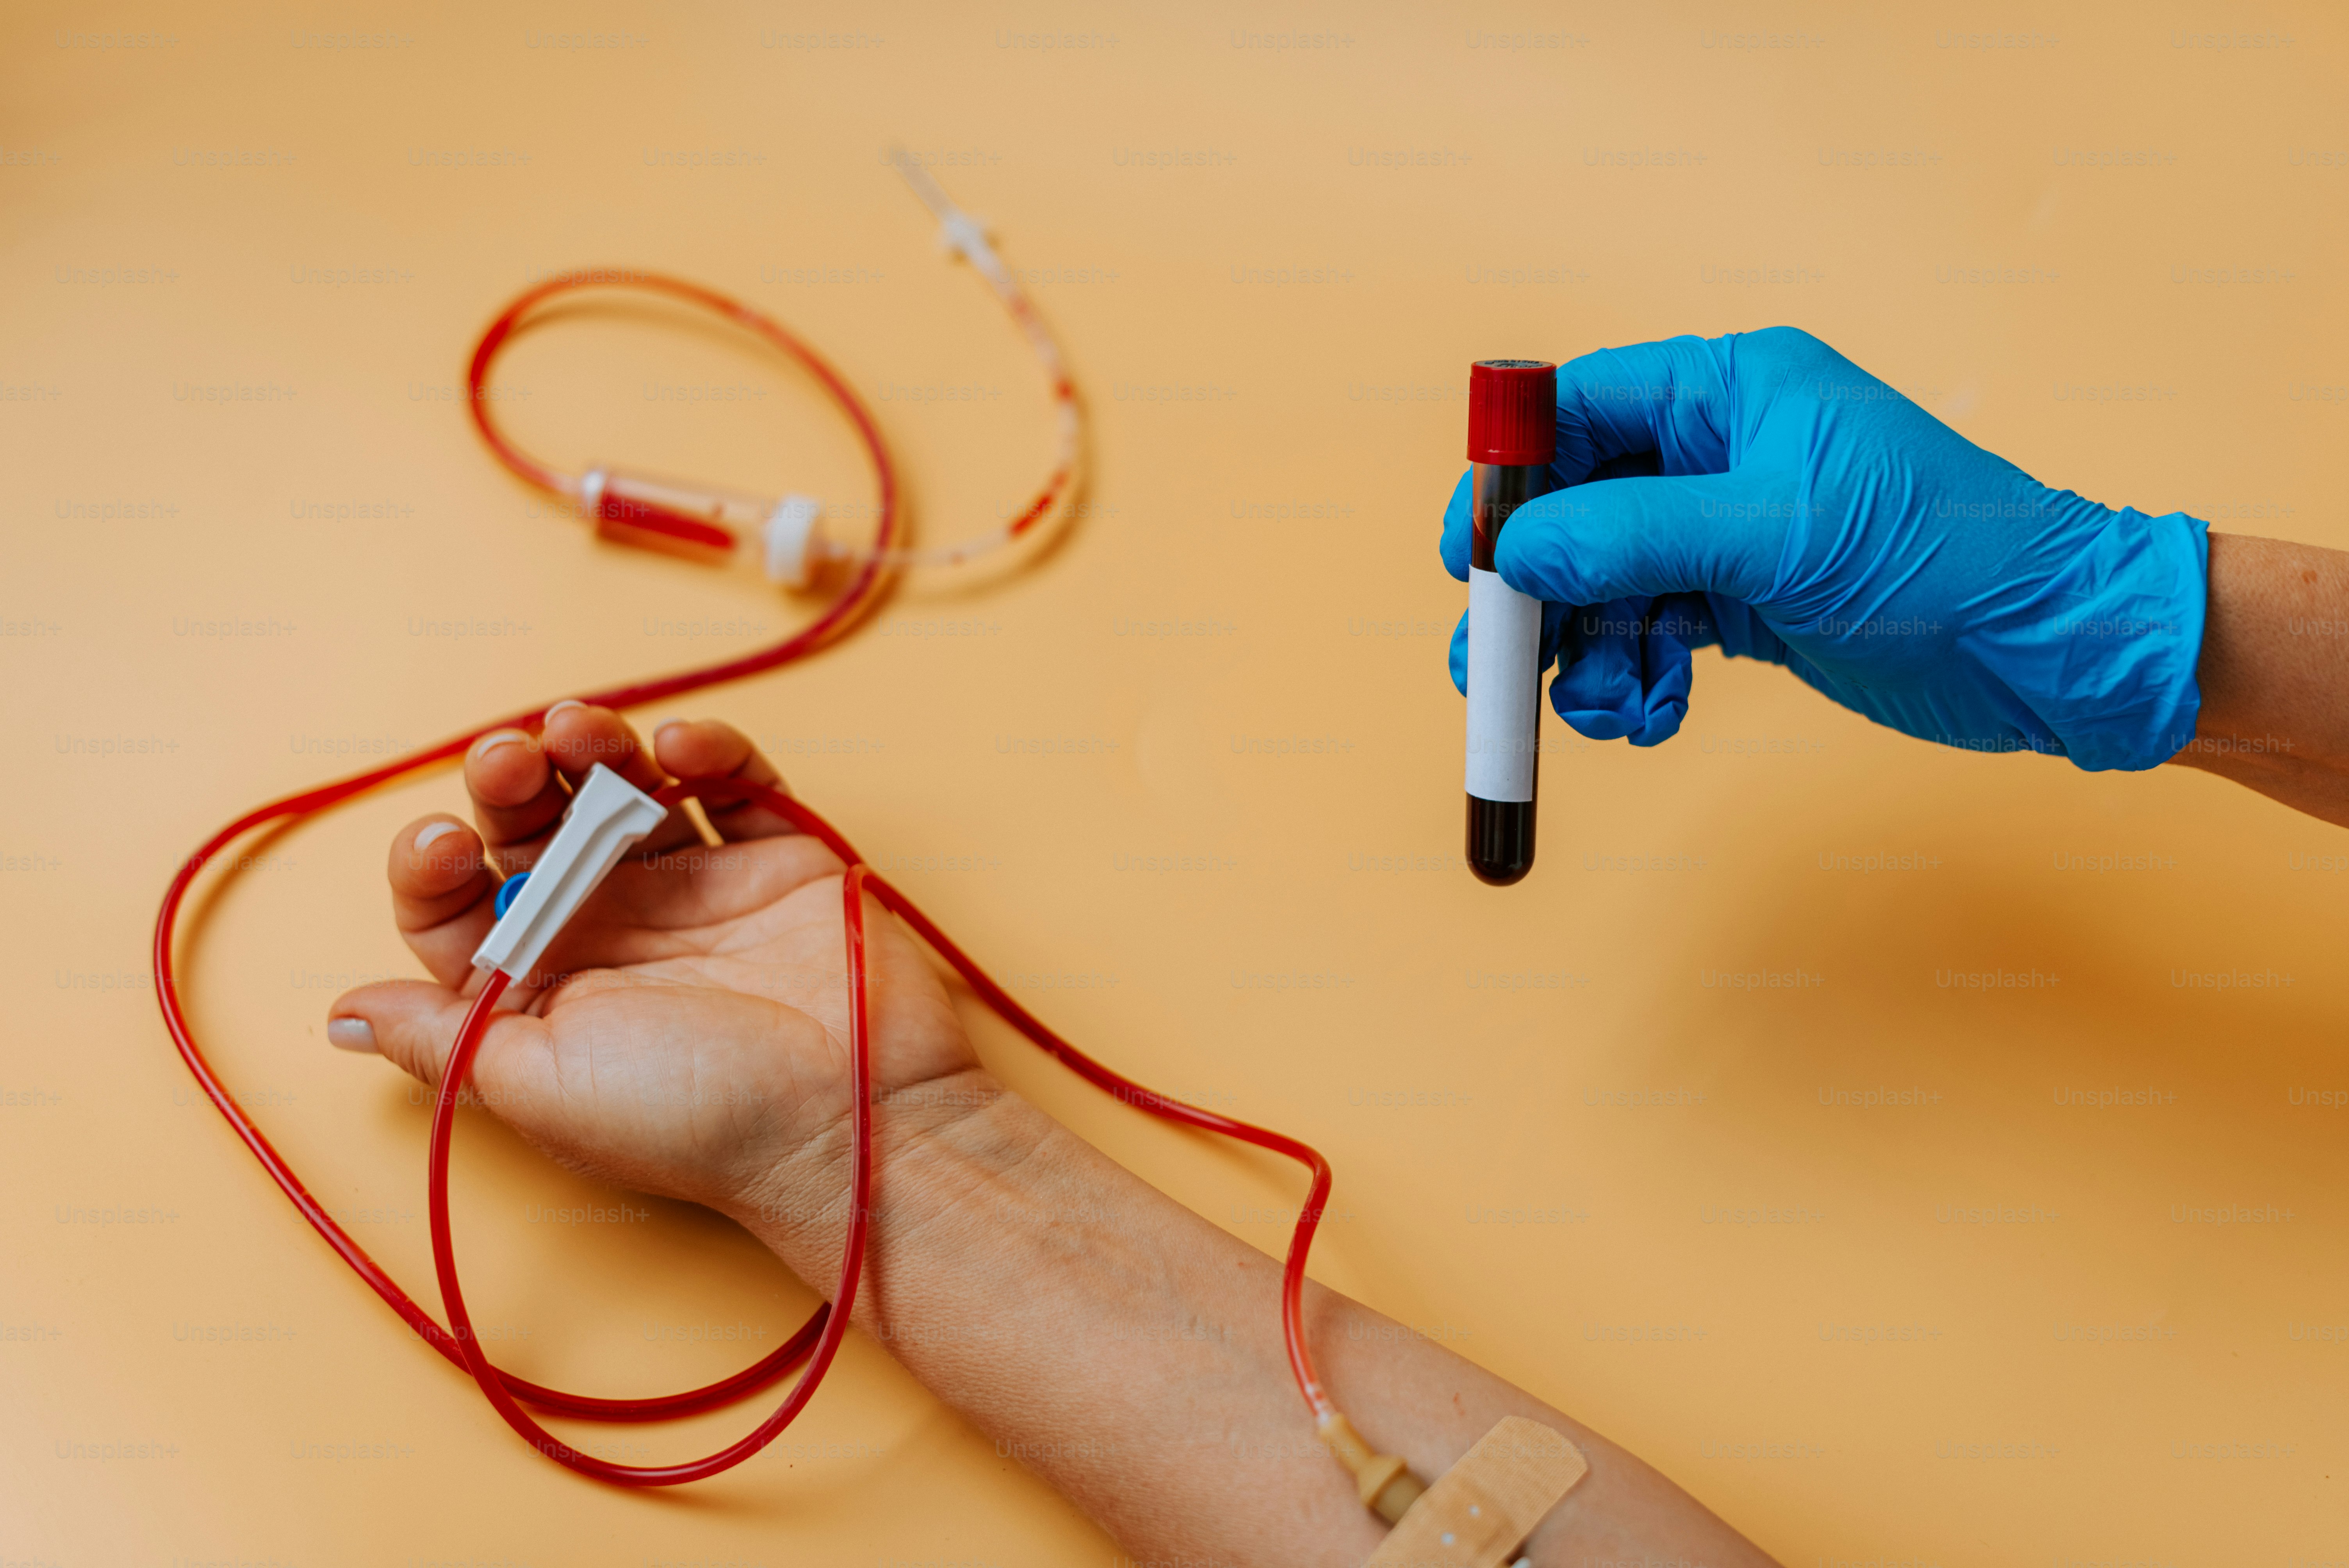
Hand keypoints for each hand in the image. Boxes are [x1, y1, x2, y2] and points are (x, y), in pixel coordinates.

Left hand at [325, 702, 979, 1233]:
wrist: (851, 1121)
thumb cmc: (693, 1116)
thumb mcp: (534, 1083)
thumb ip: (439, 1036)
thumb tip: (342, 1012)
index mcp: (544, 987)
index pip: (462, 902)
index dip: (438, 861)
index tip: (447, 843)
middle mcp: (613, 932)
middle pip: (536, 827)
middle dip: (511, 778)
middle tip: (512, 757)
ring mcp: (697, 890)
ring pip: (624, 789)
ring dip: (593, 744)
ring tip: (580, 729)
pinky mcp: (776, 860)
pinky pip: (733, 782)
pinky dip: (707, 748)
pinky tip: (681, 746)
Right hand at [1442, 326, 2210, 770]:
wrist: (2047, 648)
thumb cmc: (1943, 558)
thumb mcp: (1776, 535)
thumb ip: (1637, 536)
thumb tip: (1522, 553)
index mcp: (1730, 390)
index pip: (1580, 411)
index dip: (1514, 480)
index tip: (1473, 557)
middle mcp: (1720, 452)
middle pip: (1576, 511)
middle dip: (1536, 595)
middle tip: (1494, 666)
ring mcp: (1728, 533)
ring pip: (1603, 587)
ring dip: (1587, 656)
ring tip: (1611, 711)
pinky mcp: (1743, 604)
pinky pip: (1648, 636)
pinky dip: (1635, 680)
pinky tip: (1654, 713)